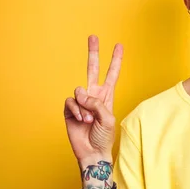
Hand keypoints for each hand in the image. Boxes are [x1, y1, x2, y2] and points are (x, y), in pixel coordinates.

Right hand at [64, 35, 122, 165]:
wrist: (93, 152)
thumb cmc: (104, 137)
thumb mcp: (108, 118)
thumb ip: (97, 103)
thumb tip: (82, 95)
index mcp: (106, 96)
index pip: (111, 74)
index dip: (115, 60)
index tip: (119, 45)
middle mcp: (93, 96)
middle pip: (93, 69)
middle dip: (93, 53)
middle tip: (93, 36)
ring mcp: (81, 102)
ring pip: (79, 91)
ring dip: (85, 107)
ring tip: (89, 120)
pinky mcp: (70, 110)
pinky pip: (71, 102)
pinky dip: (77, 111)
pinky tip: (81, 120)